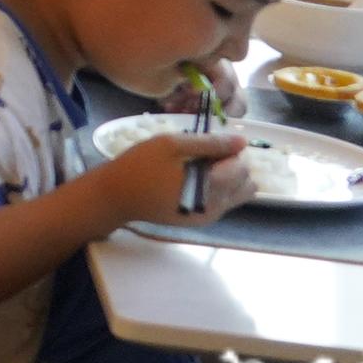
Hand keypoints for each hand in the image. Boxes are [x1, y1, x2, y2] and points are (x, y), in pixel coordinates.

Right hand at [94, 127, 251, 227]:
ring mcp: (209, 217)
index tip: (207, 146)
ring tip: (200, 168)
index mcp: (211, 186)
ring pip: (238, 195)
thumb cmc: (140, 165)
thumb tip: (241, 141)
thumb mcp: (171, 144)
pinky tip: (193, 180)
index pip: (242, 167)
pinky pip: (224, 203)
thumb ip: (210, 143)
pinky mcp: (200, 221)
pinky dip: (218, 189)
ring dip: (229, 179)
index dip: (229, 151)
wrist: (115, 196)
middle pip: (246, 183)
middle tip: (203, 156)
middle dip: (232, 166)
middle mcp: (216, 206)